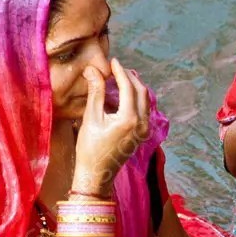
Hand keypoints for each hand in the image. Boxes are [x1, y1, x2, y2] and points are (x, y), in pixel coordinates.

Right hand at [72, 58, 150, 195]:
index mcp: (129, 119)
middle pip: (142, 91)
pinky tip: (123, 95)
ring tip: (120, 78)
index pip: (128, 87)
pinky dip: (136, 99)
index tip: (113, 61)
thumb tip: (93, 70)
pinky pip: (144, 110)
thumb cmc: (90, 148)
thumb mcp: (91, 118)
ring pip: (145, 100)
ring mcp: (144, 130)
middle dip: (130, 77)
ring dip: (135, 87)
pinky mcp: (142, 134)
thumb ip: (96, 92)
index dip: (120, 72)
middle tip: (117, 68)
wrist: (96, 175)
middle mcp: (142, 123)